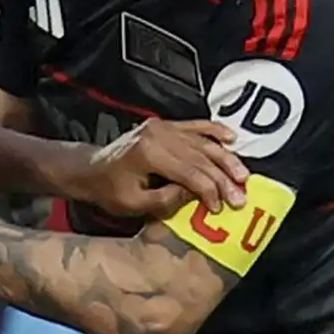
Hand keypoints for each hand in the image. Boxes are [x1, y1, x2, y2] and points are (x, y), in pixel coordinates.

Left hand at [67, 119, 248, 218]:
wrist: (91, 169)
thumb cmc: (109, 190)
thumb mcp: (135, 204)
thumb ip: (167, 200)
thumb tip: (197, 194)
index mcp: (148, 153)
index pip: (189, 173)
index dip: (208, 191)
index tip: (220, 208)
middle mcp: (158, 134)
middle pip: (200, 157)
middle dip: (223, 178)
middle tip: (240, 196)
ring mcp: (162, 127)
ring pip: (202, 142)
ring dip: (226, 159)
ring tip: (243, 175)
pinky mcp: (164, 125)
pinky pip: (195, 126)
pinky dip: (215, 131)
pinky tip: (232, 138)